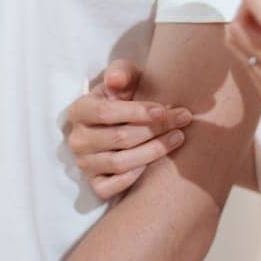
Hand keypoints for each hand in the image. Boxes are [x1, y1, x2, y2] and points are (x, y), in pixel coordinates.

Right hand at [65, 61, 193, 199]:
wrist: (124, 122)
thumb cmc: (126, 96)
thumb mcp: (125, 78)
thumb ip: (122, 72)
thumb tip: (116, 80)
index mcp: (79, 110)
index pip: (105, 112)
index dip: (137, 112)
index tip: (164, 109)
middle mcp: (77, 140)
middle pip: (118, 138)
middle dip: (155, 129)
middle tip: (183, 120)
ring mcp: (84, 164)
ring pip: (120, 163)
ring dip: (154, 151)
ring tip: (178, 137)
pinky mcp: (93, 184)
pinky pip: (111, 188)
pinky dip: (134, 178)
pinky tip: (154, 164)